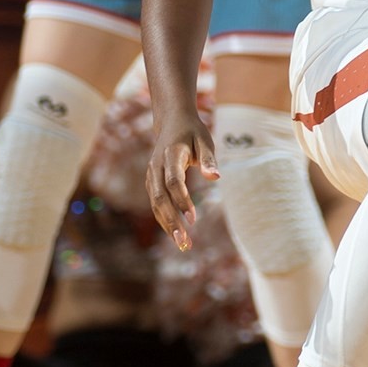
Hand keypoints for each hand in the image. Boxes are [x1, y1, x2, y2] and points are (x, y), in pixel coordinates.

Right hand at [147, 111, 217, 250]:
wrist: (172, 121)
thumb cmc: (193, 132)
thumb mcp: (205, 141)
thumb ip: (208, 160)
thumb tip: (215, 178)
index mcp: (170, 155)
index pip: (173, 181)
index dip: (182, 200)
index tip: (193, 218)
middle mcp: (156, 166)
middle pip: (160, 197)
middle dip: (171, 221)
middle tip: (184, 243)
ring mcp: (151, 174)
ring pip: (155, 203)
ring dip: (167, 224)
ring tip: (182, 245)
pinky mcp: (151, 181)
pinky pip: (155, 203)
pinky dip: (164, 218)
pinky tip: (175, 233)